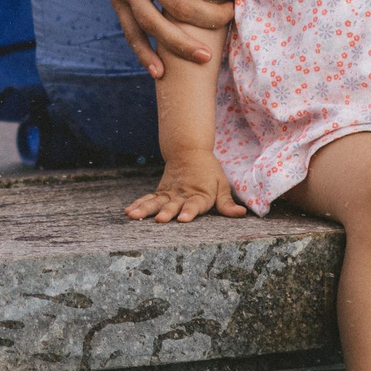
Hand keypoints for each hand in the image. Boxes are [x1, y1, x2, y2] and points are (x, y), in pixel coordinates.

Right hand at [125, 155, 245, 221]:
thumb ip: (227, 203)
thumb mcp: (221, 185)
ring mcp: (169, 193)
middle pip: (173, 204)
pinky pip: (148, 199)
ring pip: (156, 202)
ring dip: (145, 209)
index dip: (189, 211)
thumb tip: (241, 214)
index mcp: (200, 194)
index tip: (182, 219)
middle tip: (160, 220)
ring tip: (134, 216)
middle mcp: (182, 194)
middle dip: (166, 212)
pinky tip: (128, 212)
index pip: (195, 204)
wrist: (188, 150)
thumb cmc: (208, 172)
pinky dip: (138, 204)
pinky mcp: (160, 192)